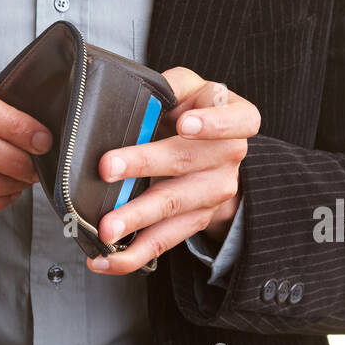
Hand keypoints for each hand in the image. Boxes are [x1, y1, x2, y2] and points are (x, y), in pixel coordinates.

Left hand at [86, 69, 260, 274]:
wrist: (210, 148)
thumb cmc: (193, 110)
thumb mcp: (187, 87)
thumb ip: (168, 86)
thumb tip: (132, 91)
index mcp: (236, 117)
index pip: (238, 120)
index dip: (214, 123)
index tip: (184, 124)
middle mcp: (230, 156)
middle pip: (188, 162)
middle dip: (144, 165)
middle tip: (109, 168)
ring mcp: (214, 192)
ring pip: (173, 206)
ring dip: (136, 218)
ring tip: (107, 227)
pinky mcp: (195, 221)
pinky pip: (164, 240)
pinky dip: (132, 254)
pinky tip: (106, 258)